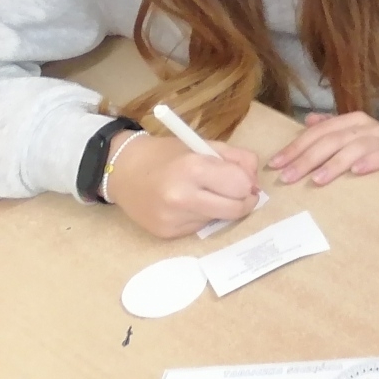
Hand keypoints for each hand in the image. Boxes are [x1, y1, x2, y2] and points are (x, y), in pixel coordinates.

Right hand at [106, 130, 260, 238]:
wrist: (123, 171)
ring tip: (203, 192)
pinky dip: (202, 215)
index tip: (245, 179)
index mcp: (193, 168)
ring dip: (220, 207)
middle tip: (238, 192)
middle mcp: (182, 196)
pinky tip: (187, 204)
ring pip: (219, 219)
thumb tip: (255, 183)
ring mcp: (173, 218)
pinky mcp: (166, 234)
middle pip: (235, 209)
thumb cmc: (167, 154)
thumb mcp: (205, 145)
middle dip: (243, 200)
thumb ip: (238, 160)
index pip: (240, 185)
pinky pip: (200, 227)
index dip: (248, 182)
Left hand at [269, 111, 378, 185]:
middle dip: (307, 159)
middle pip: (331, 140)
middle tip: (288, 177)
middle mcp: (363, 126)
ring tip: (317, 179)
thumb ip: (330, 129)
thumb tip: (308, 121)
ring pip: (354, 147)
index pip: (317, 132)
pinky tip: (357, 171)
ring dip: (335, 163)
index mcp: (349, 121)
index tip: (276, 165)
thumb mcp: (350, 138)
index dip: (296, 147)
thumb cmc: (374, 149)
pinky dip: (370, 162)